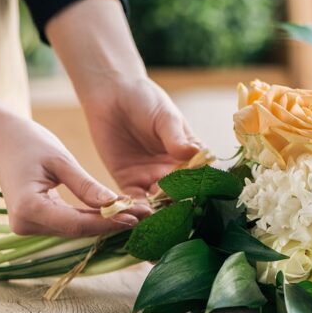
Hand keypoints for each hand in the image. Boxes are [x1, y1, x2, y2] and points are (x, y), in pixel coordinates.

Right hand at [0, 33, 148, 237]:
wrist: (3, 140)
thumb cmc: (30, 142)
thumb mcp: (61, 160)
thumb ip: (86, 185)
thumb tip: (114, 205)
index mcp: (28, 208)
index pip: (77, 224)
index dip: (108, 223)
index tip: (135, 216)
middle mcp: (24, 225)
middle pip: (77, 231)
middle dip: (111, 224)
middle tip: (144, 215)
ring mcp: (27, 227)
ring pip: (75, 231)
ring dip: (104, 223)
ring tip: (136, 213)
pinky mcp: (35, 224)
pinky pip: (68, 225)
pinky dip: (92, 219)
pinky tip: (117, 213)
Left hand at [43, 0, 202, 196]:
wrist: (111, 94)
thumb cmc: (145, 99)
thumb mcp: (164, 117)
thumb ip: (176, 137)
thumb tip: (194, 153)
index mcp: (190, 155)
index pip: (200, 176)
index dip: (200, 189)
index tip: (197, 199)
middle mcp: (173, 171)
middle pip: (180, 195)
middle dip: (177, 207)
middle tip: (173, 215)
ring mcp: (151, 178)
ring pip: (158, 202)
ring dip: (156, 212)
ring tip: (153, 218)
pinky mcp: (128, 182)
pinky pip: (133, 200)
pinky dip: (134, 209)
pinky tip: (134, 213)